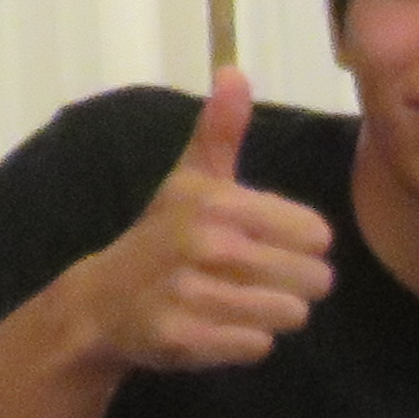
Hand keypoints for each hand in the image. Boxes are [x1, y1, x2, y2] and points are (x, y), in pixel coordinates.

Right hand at [85, 73, 333, 373]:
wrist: (101, 301)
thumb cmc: (161, 235)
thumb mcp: (190, 178)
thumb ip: (221, 130)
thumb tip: (234, 71)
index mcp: (219, 203)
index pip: (317, 234)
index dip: (302, 244)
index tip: (268, 242)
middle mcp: (207, 245)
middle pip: (313, 279)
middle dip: (294, 284)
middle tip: (255, 278)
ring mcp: (193, 295)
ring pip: (291, 315)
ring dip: (274, 314)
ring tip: (238, 301)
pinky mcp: (185, 338)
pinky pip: (258, 347)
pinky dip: (246, 342)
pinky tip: (217, 326)